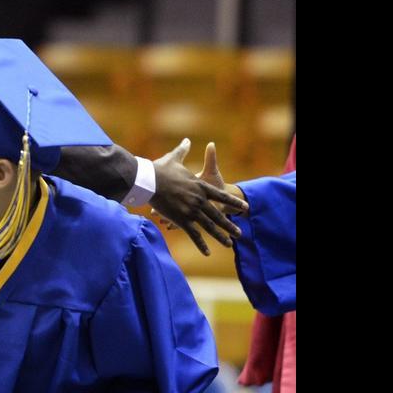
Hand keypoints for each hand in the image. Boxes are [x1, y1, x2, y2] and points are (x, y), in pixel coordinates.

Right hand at [149, 138, 247, 255]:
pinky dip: (201, 244)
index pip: (221, 196)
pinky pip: (194, 234)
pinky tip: (208, 253)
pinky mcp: (181, 219)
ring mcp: (191, 210)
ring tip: (230, 244)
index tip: (244, 208)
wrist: (148, 180)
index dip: (233, 202)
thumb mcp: (173, 159)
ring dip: (221, 236)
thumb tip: (187, 140)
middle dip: (230, 225)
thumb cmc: (159, 168)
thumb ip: (182, 151)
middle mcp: (199, 199)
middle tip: (239, 233)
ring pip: (210, 226)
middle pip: (218, 214)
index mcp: (199, 186)